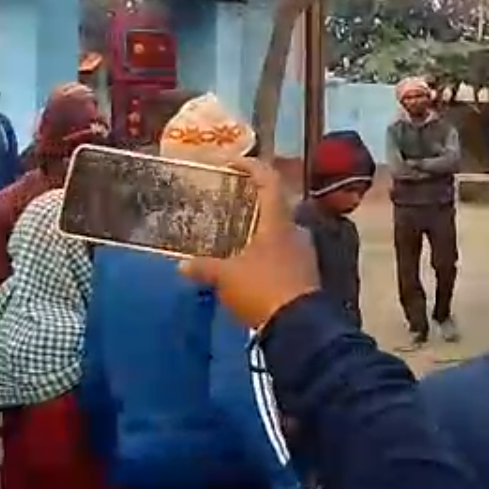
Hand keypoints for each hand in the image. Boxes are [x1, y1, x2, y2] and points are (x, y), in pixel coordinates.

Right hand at [180, 157, 319, 330]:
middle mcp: (296, 232)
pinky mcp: (306, 274)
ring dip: (260, 231)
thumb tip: (182, 266)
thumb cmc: (263, 289)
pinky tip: (249, 264)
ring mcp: (304, 253)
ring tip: (235, 236)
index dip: (253, 167)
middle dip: (254, 204)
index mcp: (279, 223)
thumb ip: (205, 268)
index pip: (270, 182)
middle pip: (276, 207)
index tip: (234, 163)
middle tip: (231, 204)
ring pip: (280, 232)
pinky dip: (266, 253)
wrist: (300, 326)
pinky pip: (284, 254)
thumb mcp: (227, 278)